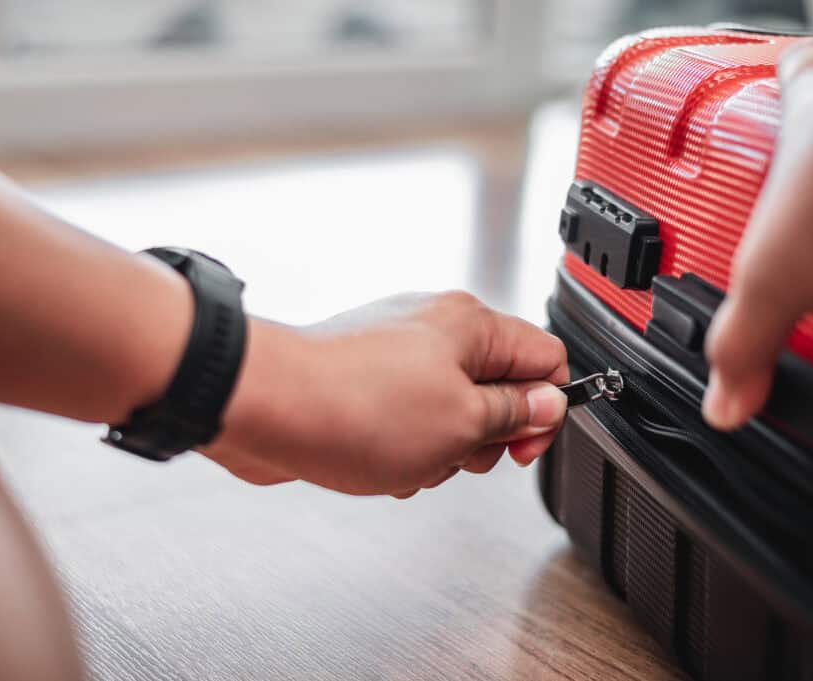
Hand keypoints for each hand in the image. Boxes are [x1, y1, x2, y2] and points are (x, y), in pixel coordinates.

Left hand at [204, 292, 568, 496]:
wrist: (267, 407)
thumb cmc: (354, 406)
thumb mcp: (462, 423)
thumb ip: (514, 413)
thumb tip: (546, 404)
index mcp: (470, 325)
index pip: (545, 357)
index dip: (546, 408)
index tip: (523, 445)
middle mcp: (434, 328)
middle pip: (497, 389)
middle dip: (484, 436)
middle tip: (458, 451)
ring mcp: (395, 353)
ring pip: (450, 413)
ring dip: (439, 450)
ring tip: (408, 458)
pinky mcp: (363, 380)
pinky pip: (407, 420)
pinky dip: (402, 448)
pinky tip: (379, 460)